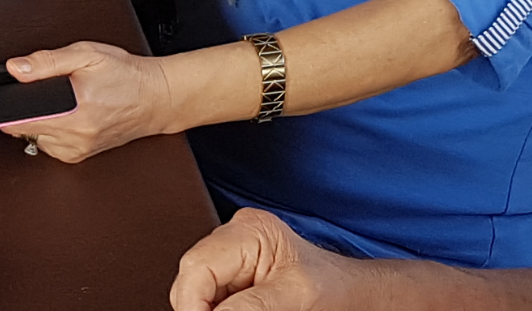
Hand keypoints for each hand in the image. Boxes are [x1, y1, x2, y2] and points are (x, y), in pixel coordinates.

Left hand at [1, 41, 171, 161]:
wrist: (156, 98)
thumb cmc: (127, 75)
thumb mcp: (89, 54)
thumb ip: (49, 61)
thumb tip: (17, 68)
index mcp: (73, 109)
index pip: (17, 120)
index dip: (12, 105)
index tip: (21, 95)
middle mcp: (73, 135)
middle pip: (22, 128)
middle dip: (31, 108)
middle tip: (56, 92)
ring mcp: (75, 149)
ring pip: (35, 137)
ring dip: (42, 121)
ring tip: (68, 104)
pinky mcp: (77, 157)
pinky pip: (49, 146)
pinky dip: (54, 132)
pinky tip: (73, 117)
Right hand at [171, 209, 368, 310]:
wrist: (341, 292)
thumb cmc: (327, 286)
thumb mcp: (293, 296)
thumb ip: (251, 307)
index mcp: (249, 229)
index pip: (197, 267)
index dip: (194, 305)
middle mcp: (233, 236)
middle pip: (189, 279)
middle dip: (200, 308)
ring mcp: (229, 256)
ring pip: (192, 293)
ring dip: (208, 309)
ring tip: (251, 308)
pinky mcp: (229, 276)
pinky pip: (206, 298)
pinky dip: (214, 310)